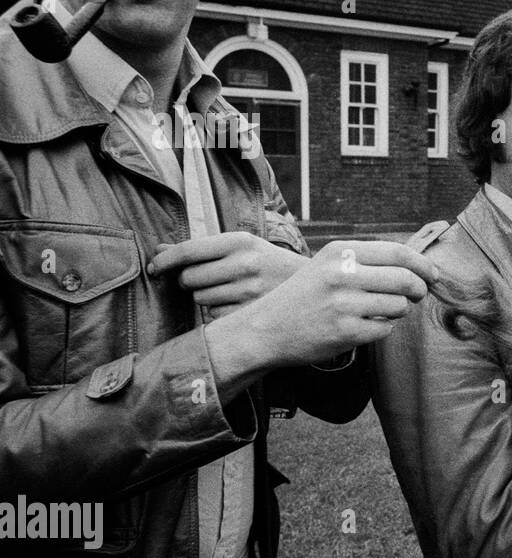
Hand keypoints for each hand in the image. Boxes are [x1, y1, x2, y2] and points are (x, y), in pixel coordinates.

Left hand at [150, 233, 305, 317]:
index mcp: (240, 241)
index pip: (187, 251)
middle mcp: (244, 264)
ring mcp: (249, 291)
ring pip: (200, 299)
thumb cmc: (267, 263)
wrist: (312, 286)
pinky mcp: (251, 314)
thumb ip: (200, 249)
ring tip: (229, 291)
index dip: (163, 260)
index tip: (153, 268)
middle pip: (189, 278)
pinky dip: (218, 312)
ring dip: (205, 297)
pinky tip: (237, 304)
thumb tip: (157, 249)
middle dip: (188, 281)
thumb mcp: (240, 247)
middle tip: (206, 279)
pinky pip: (214, 316)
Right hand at [208, 240, 438, 369]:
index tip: (432, 274)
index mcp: (339, 251)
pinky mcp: (346, 331)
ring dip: (397, 311)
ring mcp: (344, 304)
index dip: (422, 264)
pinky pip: (385, 329)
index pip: (397, 252)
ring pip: (399, 306)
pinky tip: (363, 326)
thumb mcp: (327, 265)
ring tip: (378, 311)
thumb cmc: (303, 297)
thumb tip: (415, 264)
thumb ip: (365, 260)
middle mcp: (342, 274)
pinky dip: (381, 328)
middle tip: (418, 295)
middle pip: (405, 279)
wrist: (265, 329)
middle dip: (418, 289)